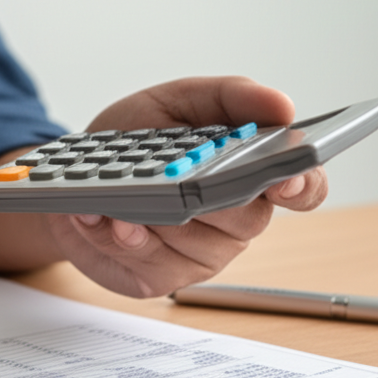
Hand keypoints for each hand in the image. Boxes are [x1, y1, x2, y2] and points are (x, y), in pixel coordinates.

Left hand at [46, 76, 327, 296]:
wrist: (74, 174)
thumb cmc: (136, 140)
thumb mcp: (179, 102)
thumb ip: (231, 98)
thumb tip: (281, 105)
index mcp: (251, 176)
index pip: (303, 188)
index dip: (303, 185)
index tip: (286, 178)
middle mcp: (234, 222)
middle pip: (243, 220)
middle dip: (207, 197)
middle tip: (179, 180)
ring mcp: (199, 257)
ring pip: (189, 244)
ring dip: (151, 216)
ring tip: (117, 199)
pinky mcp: (158, 278)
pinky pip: (146, 263)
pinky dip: (117, 237)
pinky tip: (98, 215)